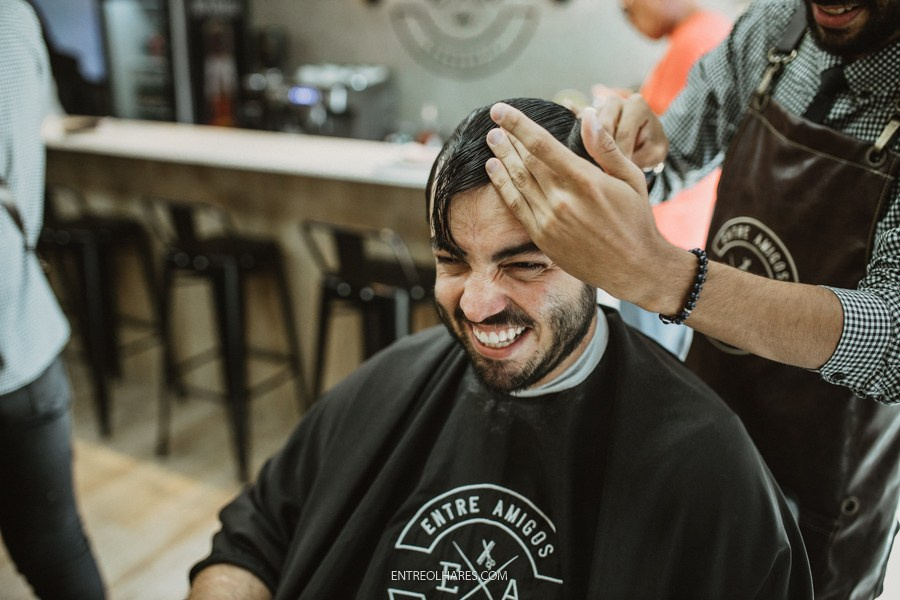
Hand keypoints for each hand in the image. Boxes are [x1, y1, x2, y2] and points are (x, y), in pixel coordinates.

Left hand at [484, 102, 686, 307]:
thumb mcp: (631, 178)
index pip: (543, 145)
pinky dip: (502, 185)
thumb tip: (587, 115)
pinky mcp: (543, 237)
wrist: (634, 268)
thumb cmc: (636, 220)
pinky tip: (494, 169)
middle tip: (494, 124)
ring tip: (491, 140)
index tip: (500, 111)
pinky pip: (516, 206)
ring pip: (518, 181)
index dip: (518, 125)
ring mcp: (550, 221)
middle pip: (526, 161)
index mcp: (586, 181)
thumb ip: (606, 147)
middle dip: (507, 139)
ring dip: (502, 158)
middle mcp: (563, 201)